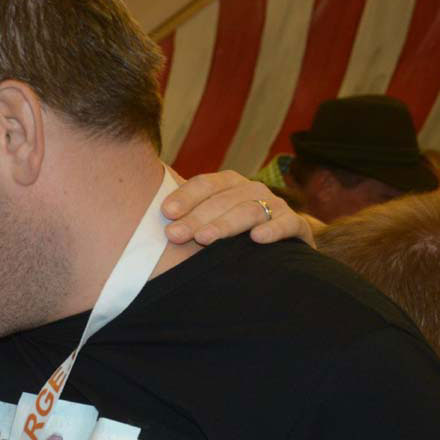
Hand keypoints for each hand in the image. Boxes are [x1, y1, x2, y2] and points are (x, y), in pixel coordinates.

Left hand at [162, 170, 313, 247]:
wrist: (277, 256)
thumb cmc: (231, 234)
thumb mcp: (208, 220)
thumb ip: (183, 211)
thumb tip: (142, 195)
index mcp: (228, 185)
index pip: (204, 184)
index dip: (185, 196)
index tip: (165, 213)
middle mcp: (252, 191)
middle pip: (222, 200)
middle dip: (196, 217)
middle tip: (175, 235)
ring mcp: (276, 206)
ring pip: (250, 210)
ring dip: (226, 224)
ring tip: (205, 239)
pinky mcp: (297, 227)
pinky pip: (286, 224)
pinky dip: (273, 229)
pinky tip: (257, 238)